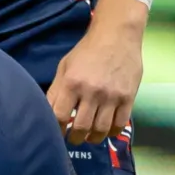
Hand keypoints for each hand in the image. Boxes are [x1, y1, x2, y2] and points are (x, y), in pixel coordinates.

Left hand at [45, 23, 142, 145]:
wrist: (117, 35)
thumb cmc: (87, 50)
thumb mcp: (64, 66)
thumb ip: (56, 89)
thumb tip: (46, 112)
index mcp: (72, 83)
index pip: (59, 116)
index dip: (56, 130)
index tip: (56, 134)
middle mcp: (92, 92)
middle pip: (80, 127)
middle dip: (74, 138)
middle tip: (73, 139)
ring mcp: (112, 96)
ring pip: (100, 129)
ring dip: (92, 138)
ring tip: (88, 138)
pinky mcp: (128, 97)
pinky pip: (119, 124)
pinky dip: (111, 132)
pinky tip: (106, 131)